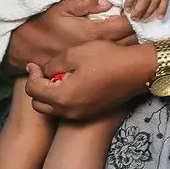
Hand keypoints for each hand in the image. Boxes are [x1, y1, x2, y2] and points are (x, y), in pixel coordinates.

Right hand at [6, 0, 133, 74]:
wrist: (26, 50)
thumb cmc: (44, 26)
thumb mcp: (60, 8)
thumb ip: (84, 2)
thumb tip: (107, 1)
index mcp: (93, 32)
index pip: (126, 25)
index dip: (134, 17)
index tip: (134, 11)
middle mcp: (97, 49)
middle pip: (130, 40)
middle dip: (137, 29)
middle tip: (138, 20)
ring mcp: (95, 62)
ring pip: (124, 52)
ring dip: (131, 42)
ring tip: (131, 32)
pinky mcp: (91, 70)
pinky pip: (112, 61)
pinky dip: (120, 53)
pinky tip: (119, 46)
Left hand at [25, 41, 151, 120]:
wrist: (137, 71)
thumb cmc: (106, 59)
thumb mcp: (75, 54)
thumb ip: (52, 64)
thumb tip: (43, 71)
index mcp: (61, 96)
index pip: (32, 89)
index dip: (32, 74)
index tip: (36, 64)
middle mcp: (68, 111)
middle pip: (38, 104)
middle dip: (38, 88)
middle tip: (47, 73)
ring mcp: (80, 115)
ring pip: (52, 109)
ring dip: (50, 95)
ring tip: (61, 78)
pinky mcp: (90, 114)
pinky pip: (67, 110)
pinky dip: (64, 100)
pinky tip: (75, 84)